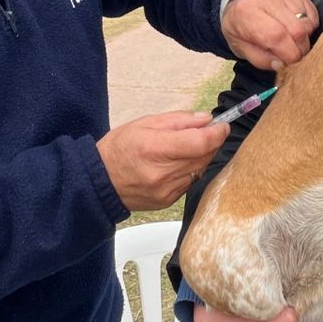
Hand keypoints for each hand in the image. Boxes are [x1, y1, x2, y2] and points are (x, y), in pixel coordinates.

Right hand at [97, 111, 228, 211]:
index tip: (222, 126)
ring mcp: (166, 190)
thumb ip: (179, 120)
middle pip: (204, 156)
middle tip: (206, 132)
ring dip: (202, 157)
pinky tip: (177, 164)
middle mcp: (163, 173)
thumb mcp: (145, 123)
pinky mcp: (168, 201)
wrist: (100, 181)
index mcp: (155, 149)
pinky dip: (191, 170)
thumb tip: (206, 119)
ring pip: (200, 170)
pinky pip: (191, 182)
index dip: (217, 133)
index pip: (200, 142)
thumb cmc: (119, 148)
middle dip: (211, 142)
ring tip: (187, 148)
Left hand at [221, 0, 317, 71]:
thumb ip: (261, 60)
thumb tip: (282, 64)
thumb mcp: (241, 49)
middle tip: (292, 55)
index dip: (289, 55)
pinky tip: (294, 25)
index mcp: (246, 13)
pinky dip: (308, 26)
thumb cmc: (240, 28)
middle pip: (297, 30)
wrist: (239, 1)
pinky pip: (312, 14)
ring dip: (304, 38)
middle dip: (300, 50)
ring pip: (307, 23)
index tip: (289, 63)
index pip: (277, 36)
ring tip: (290, 38)